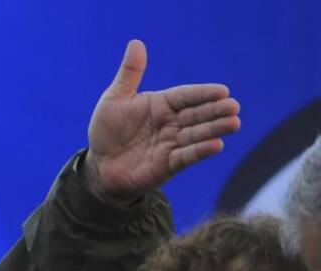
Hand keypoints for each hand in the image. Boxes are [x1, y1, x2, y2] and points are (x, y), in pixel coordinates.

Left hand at [85, 39, 240, 202]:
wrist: (98, 166)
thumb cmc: (107, 131)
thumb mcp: (114, 99)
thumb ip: (130, 74)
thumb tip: (136, 42)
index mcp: (161, 104)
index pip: (186, 96)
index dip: (203, 94)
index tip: (222, 91)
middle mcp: (171, 123)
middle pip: (197, 114)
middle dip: (216, 111)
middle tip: (234, 107)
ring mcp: (171, 144)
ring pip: (197, 135)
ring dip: (215, 129)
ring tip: (234, 123)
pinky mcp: (168, 165)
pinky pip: (186, 157)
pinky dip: (200, 151)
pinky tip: (216, 145)